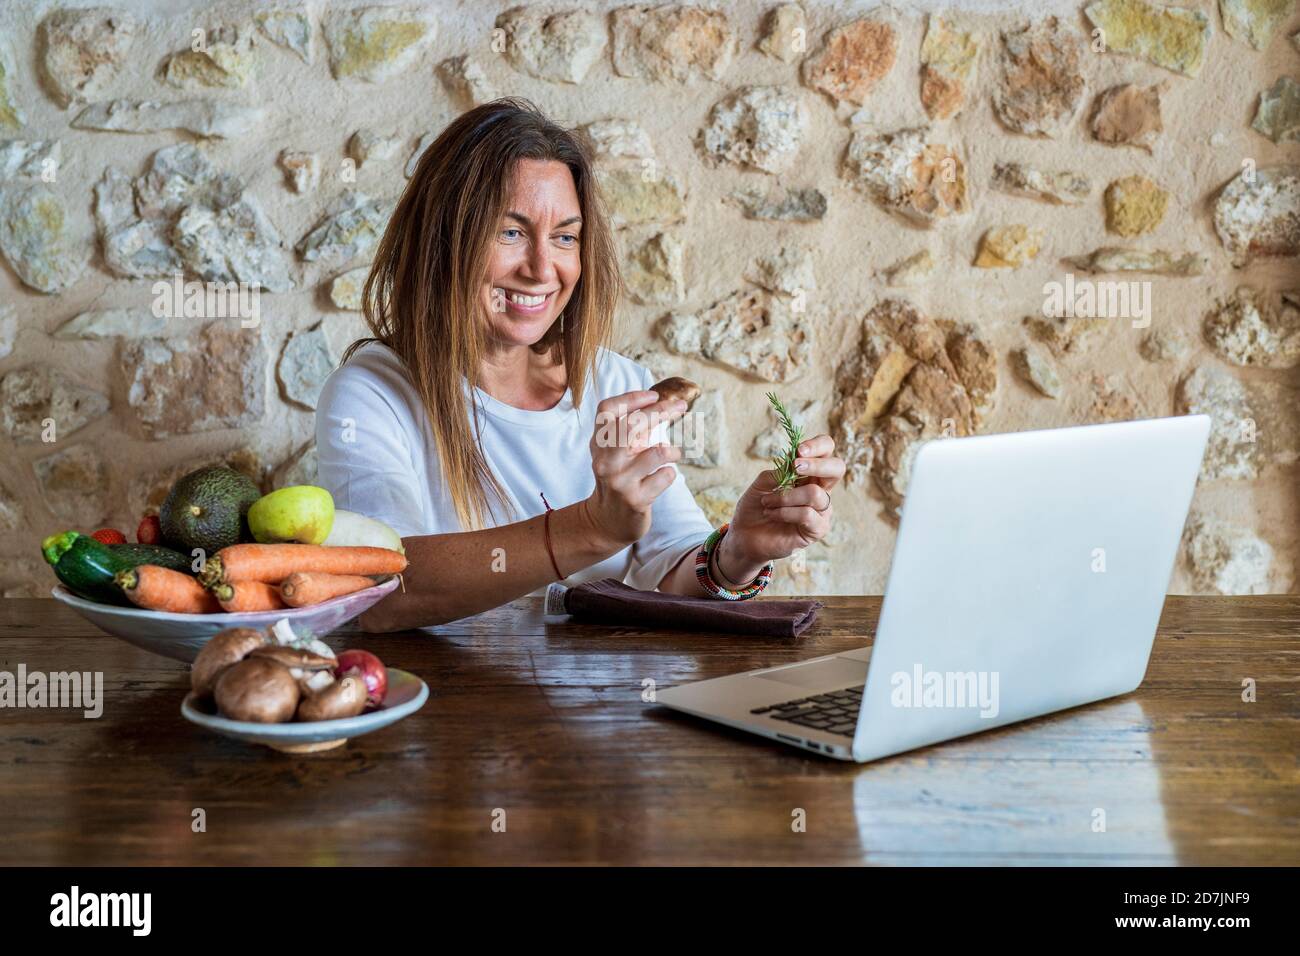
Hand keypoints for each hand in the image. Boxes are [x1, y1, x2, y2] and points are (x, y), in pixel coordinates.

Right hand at [583, 389, 688, 548]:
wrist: (606, 522)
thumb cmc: (618, 478)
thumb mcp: (616, 452)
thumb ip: (631, 431)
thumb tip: (661, 404)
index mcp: (598, 444)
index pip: (607, 409)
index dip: (632, 397)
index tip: (654, 395)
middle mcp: (605, 460)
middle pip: (632, 424)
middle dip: (660, 411)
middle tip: (680, 406)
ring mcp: (619, 481)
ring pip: (656, 452)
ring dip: (672, 450)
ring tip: (672, 454)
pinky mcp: (635, 499)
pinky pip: (665, 475)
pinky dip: (670, 473)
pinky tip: (662, 477)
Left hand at [717, 434, 843, 580]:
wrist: (745, 535)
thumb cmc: (756, 506)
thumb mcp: (762, 483)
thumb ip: (780, 472)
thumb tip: (794, 465)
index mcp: (809, 474)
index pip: (826, 451)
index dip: (818, 446)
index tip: (799, 450)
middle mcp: (820, 489)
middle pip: (837, 468)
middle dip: (817, 464)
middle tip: (795, 466)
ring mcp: (821, 510)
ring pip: (815, 494)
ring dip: (785, 496)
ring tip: (767, 502)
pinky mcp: (817, 529)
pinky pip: (807, 514)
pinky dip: (785, 512)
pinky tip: (771, 514)